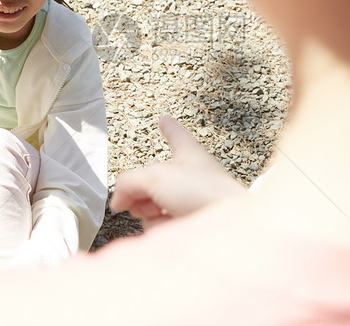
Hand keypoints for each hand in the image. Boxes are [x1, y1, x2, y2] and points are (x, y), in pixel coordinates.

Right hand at [110, 115, 244, 227]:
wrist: (230, 231)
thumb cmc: (207, 195)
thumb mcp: (158, 177)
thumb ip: (130, 182)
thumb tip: (119, 200)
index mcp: (191, 154)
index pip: (176, 135)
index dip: (169, 127)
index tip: (165, 119)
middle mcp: (191, 178)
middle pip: (153, 180)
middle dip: (142, 190)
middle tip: (139, 200)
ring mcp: (190, 205)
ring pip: (153, 207)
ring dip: (151, 213)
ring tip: (166, 213)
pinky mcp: (188, 229)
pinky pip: (161, 229)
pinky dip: (161, 230)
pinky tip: (173, 230)